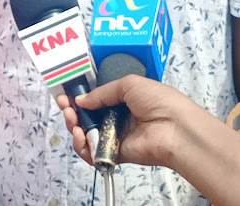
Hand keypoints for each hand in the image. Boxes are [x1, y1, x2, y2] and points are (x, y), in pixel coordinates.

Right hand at [58, 75, 183, 167]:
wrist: (175, 128)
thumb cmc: (159, 100)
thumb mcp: (129, 84)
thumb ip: (102, 92)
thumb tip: (81, 100)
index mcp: (123, 98)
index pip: (95, 97)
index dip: (80, 95)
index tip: (66, 93)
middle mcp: (117, 116)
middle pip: (87, 116)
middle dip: (72, 111)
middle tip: (64, 106)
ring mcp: (116, 136)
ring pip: (87, 134)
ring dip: (75, 127)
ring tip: (73, 121)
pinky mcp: (115, 154)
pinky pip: (93, 153)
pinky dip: (82, 146)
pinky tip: (80, 135)